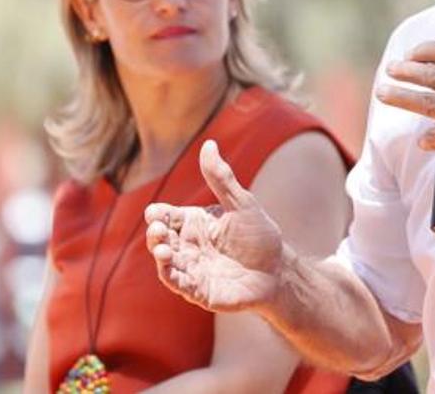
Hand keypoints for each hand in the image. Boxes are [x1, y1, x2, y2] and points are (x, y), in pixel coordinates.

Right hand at [145, 139, 284, 311]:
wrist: (278, 270)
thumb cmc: (259, 235)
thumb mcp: (241, 203)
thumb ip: (221, 178)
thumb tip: (209, 143)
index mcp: (194, 223)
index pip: (167, 216)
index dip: (158, 215)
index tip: (156, 213)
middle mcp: (188, 246)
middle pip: (162, 239)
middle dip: (156, 234)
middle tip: (159, 230)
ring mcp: (192, 269)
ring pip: (166, 262)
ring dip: (160, 256)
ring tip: (162, 250)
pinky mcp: (199, 290)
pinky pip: (179, 284)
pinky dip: (171, 277)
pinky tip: (168, 269)